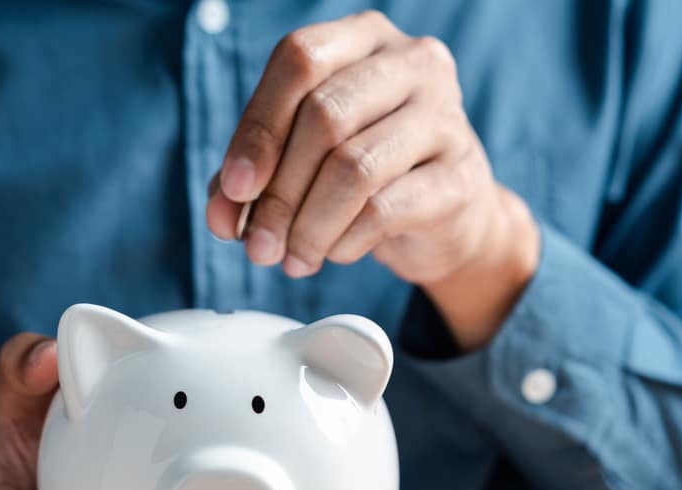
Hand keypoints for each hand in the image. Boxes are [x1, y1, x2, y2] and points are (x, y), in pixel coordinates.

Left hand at [206, 10, 540, 350]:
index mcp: (363, 38)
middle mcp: (412, 62)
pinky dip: (346, 241)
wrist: (449, 213)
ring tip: (291, 259)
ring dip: (308, 226)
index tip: (234, 189)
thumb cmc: (368, 173)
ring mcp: (445, 116)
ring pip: (353, 168)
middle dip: (278, 192)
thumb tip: (221, 214)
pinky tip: (335, 253)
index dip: (258, 128)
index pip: (299, 60)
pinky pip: (385, 209)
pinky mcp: (460, 175)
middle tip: (257, 245)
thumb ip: (255, 177)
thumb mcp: (304, 161)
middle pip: (325, 116)